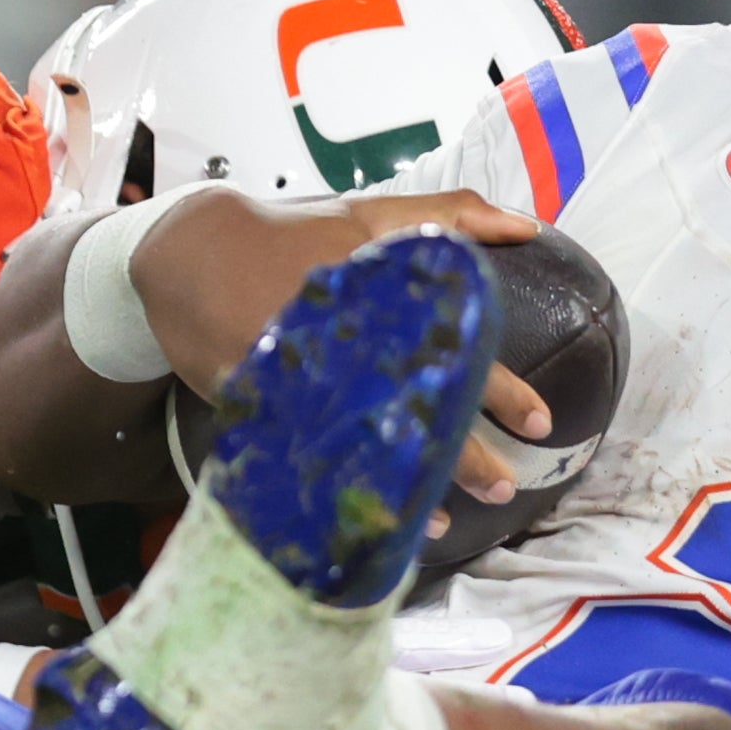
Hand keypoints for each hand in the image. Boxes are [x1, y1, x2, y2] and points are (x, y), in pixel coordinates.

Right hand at [133, 189, 550, 507]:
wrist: (190, 251)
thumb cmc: (289, 232)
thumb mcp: (371, 212)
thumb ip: (453, 215)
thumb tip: (528, 227)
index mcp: (384, 294)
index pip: (458, 349)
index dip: (503, 391)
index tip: (540, 421)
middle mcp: (349, 340)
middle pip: (417, 408)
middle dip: (467, 455)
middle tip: (504, 485)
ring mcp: (304, 377)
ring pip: (369, 443)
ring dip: (414, 485)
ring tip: (451, 517)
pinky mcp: (265, 404)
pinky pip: (316, 456)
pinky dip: (348, 488)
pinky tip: (377, 516)